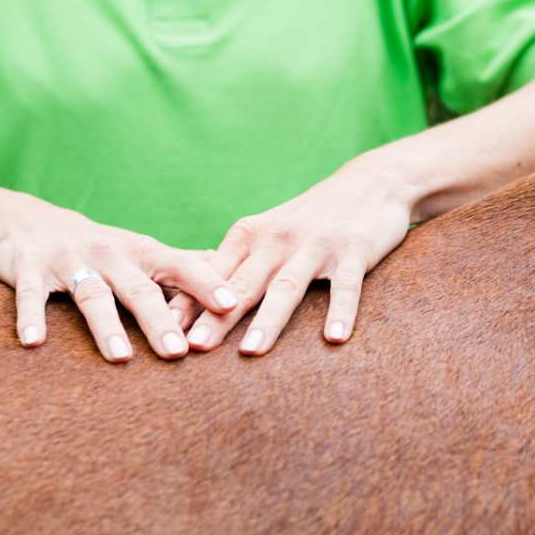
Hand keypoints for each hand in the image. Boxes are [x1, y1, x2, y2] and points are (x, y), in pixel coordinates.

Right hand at [0, 195, 237, 362]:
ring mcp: (69, 260)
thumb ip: (183, 264)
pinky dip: (32, 317)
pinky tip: (34, 343)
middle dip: (159, 320)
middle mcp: (109, 254)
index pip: (180, 267)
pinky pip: (31, 295)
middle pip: (138, 289)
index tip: (230, 306)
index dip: (206, 284)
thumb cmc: (100, 248)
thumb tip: (231, 271)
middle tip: (178, 353)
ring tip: (120, 357)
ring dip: (106, 327)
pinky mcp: (29, 268)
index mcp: (141, 252)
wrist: (26, 222)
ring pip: (91, 295)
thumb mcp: (141, 251)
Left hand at [169, 158, 413, 355]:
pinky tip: (334, 339)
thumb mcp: (267, 237)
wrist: (369, 183)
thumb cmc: (309, 221)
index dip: (188, 303)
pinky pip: (346, 286)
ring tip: (251, 351)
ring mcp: (316, 245)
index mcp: (250, 236)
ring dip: (268, 320)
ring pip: (287, 286)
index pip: (213, 276)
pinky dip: (341, 312)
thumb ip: (234, 269)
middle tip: (194, 347)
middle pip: (243, 284)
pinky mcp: (354, 250)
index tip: (165, 331)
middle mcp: (278, 239)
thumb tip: (188, 309)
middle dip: (217, 317)